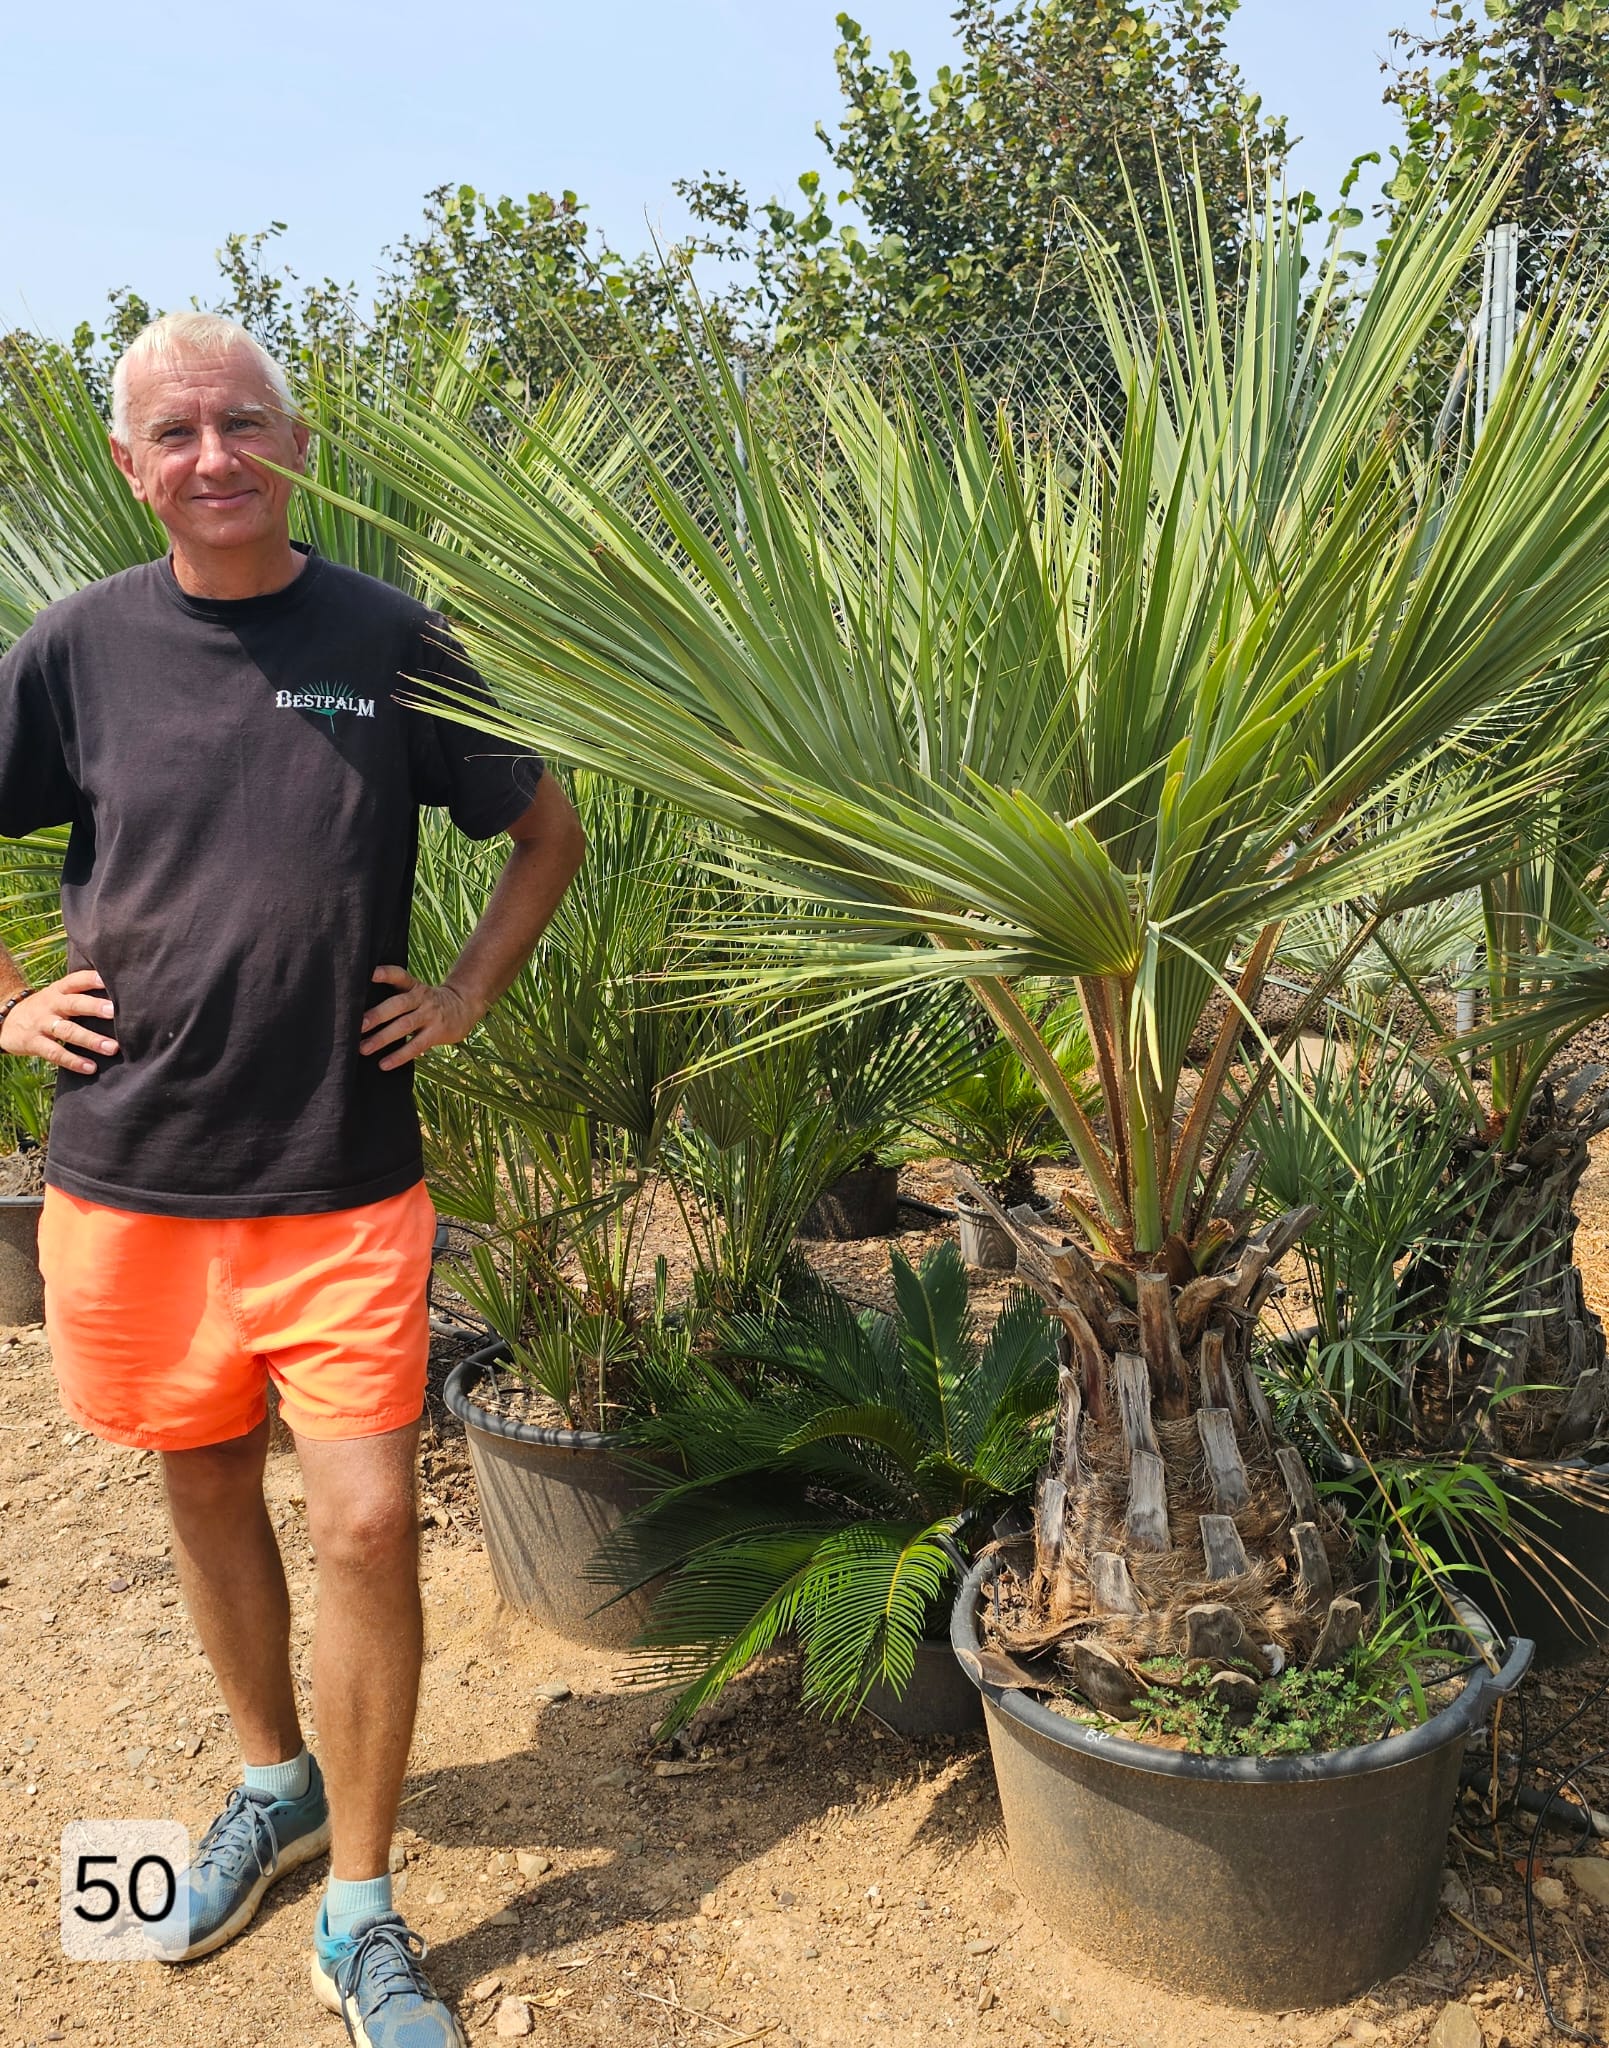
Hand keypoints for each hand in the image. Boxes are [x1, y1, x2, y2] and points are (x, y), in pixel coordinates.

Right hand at [0, 971, 119, 1076]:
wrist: (6, 1020)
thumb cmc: (45, 1008)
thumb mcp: (57, 996)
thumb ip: (80, 995)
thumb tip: (120, 998)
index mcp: (59, 990)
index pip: (76, 980)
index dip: (92, 979)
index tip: (110, 981)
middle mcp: (51, 1004)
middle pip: (73, 1004)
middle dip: (94, 1007)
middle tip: (115, 1012)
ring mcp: (42, 1024)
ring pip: (67, 1031)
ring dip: (90, 1040)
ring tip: (112, 1048)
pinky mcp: (34, 1043)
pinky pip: (55, 1053)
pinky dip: (74, 1061)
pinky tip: (91, 1067)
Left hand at [360, 966, 481, 1070]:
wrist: (463, 1008)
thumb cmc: (429, 1003)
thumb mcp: (417, 993)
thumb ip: (396, 999)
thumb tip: (363, 1015)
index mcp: (414, 987)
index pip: (400, 976)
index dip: (386, 974)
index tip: (371, 974)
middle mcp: (422, 999)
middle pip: (398, 1004)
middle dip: (378, 1015)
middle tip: (359, 1025)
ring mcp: (430, 1016)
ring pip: (405, 1026)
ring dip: (383, 1038)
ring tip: (364, 1048)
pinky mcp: (437, 1033)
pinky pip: (416, 1046)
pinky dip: (399, 1056)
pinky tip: (384, 1064)